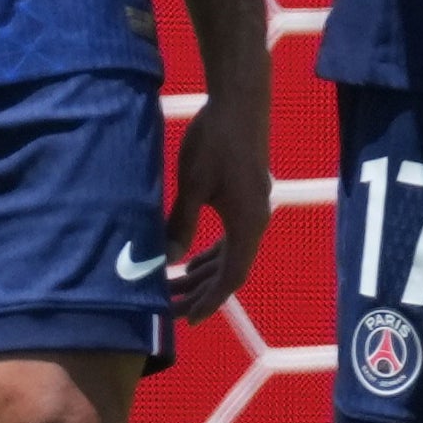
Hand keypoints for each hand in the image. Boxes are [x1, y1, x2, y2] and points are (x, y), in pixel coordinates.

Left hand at [163, 88, 271, 322]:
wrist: (240, 102)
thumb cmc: (216, 142)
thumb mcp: (193, 186)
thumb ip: (181, 225)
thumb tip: (168, 261)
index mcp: (246, 223)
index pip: (232, 276)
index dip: (210, 301)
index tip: (187, 320)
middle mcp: (255, 221)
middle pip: (231, 269)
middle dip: (201, 292)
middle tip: (170, 310)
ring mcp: (253, 208)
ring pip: (230, 253)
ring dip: (204, 273)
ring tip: (174, 288)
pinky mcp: (247, 196)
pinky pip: (231, 237)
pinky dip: (212, 254)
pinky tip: (191, 258)